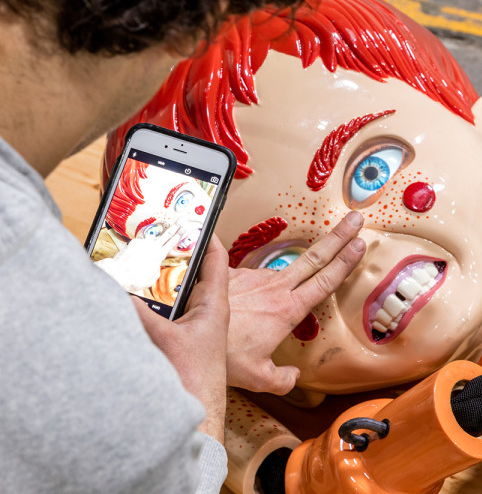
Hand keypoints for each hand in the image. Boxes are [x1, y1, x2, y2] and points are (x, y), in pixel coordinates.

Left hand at [95, 222, 184, 290]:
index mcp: (159, 255)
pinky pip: (138, 247)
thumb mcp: (152, 277)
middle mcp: (151, 246)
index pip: (172, 242)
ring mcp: (142, 243)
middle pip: (167, 234)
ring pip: (149, 243)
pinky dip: (137, 252)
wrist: (118, 274)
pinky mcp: (133, 243)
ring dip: (148, 248)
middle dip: (175, 226)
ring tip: (143, 259)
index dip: (180, 234)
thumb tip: (155, 264)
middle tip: (181, 219)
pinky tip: (133, 260)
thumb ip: (156, 268)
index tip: (185, 227)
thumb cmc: (135, 278)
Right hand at [131, 237, 229, 442]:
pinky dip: (153, 302)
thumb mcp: (164, 340)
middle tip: (155, 238)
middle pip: (192, 272)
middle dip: (175, 255)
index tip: (193, 218)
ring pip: (178, 292)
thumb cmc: (194, 380)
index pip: (216, 260)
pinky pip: (168, 311)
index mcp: (215, 304)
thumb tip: (113, 290)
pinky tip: (133, 299)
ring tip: (141, 262)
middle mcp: (207, 310)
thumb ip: (138, 314)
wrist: (197, 414)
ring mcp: (194, 324)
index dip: (207, 236)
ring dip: (161, 280)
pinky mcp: (182, 337)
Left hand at [226, 211, 365, 394]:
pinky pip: (249, 279)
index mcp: (288, 310)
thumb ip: (282, 379)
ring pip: (280, 273)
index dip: (345, 261)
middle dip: (338, 237)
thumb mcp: (259, 377)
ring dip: (284, 278)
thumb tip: (292, 377)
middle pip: (315, 257)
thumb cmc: (224, 358)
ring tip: (264, 307)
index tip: (360, 243)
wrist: (190, 336)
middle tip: (354, 220)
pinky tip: (239, 308)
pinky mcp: (233, 274)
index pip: (325, 280)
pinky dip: (250, 291)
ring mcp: (254, 278)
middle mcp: (274, 288)